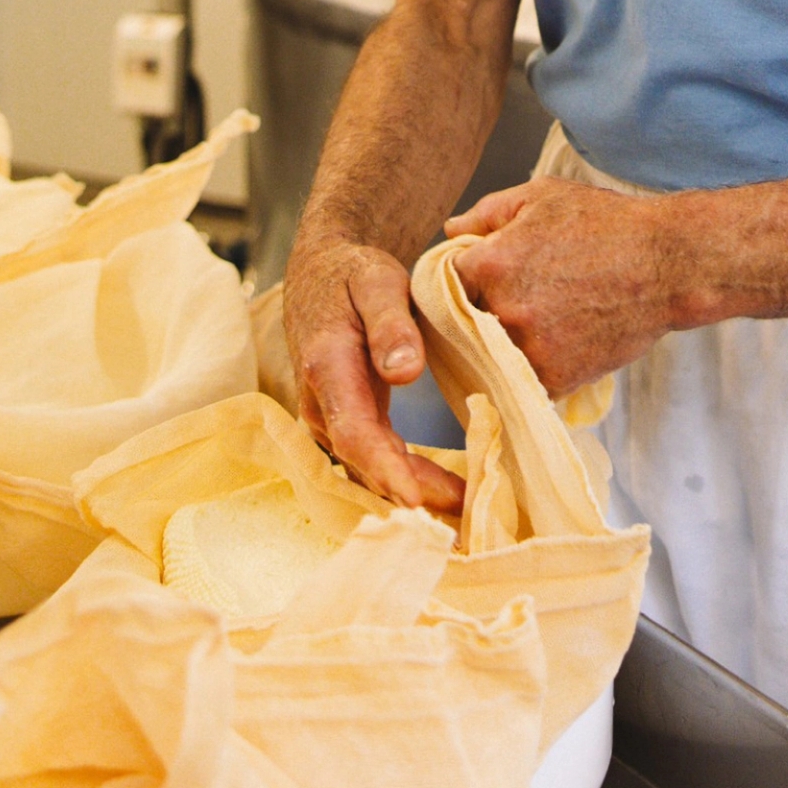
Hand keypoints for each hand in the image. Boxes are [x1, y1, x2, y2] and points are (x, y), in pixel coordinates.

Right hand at [276, 241, 466, 513]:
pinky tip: (447, 494)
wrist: (322, 272)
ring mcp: (329, 416)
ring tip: (466, 514)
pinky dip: (407, 479)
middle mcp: (321, 402)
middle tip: (467, 515)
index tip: (418, 500)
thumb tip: (405, 371)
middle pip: (364, 462)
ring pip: (368, 467)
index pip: (354, 431)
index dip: (385, 470)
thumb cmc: (353, 274)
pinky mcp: (344, 422)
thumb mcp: (376, 281)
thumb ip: (391, 324)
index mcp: (327, 366)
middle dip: (412, 493)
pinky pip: (373, 459)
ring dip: (412, 492)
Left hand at [445, 180, 691, 393]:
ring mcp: (530, 349)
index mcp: (489, 264)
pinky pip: (524, 381)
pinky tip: (551, 348)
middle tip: (497, 309)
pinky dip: (531, 369)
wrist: (669, 265)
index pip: (439, 286)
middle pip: (460, 325)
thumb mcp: (539, 197)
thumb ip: (485, 213)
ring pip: (490, 357)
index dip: (451, 285)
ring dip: (499, 347)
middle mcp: (502, 310)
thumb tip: (449, 229)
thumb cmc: (606, 224)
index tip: (466, 286)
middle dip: (472, 316)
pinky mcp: (557, 379)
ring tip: (529, 328)